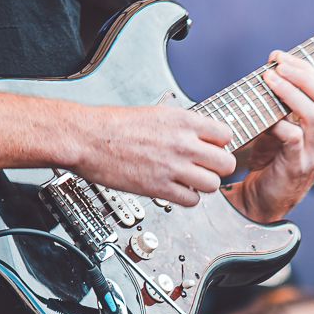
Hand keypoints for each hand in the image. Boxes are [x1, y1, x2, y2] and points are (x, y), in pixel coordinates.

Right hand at [74, 101, 234, 205]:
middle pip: (225, 163)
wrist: (87, 138)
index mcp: (183, 120)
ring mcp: (173, 167)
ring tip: (191, 180)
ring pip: (213, 184)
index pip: (225, 135)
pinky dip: (187, 198)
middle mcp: (183, 143)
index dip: (220, 144)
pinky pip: (192, 200)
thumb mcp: (156, 113)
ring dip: (204, 184)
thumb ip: (181, 126)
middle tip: (207, 167)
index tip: (212, 148)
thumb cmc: (113, 125)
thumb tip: (197, 135)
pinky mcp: (159, 187)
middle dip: (218, 167)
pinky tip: (177, 190)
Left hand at [226, 52, 313, 223]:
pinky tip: (266, 116)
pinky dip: (280, 123)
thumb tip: (271, 71)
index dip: (308, 71)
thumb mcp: (279, 129)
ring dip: (290, 93)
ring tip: (269, 79)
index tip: (282, 57)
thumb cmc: (270, 164)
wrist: (261, 202)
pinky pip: (294, 138)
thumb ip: (281, 106)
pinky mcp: (296, 167)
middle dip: (303, 76)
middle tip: (278, 64)